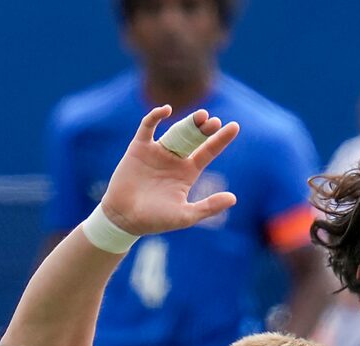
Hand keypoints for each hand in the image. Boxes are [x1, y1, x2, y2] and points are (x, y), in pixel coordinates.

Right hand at [100, 107, 239, 238]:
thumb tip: (234, 198)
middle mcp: (175, 159)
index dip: (221, 139)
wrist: (124, 218)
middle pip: (194, 138)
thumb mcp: (186, 216)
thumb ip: (209, 206)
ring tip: (202, 115)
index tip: (234, 126)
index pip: (208, 151)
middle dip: (204, 128)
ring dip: (188, 122)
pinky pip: (148, 126)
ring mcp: (157, 151)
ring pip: (176, 130)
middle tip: (213, 121)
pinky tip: (166, 110)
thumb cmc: (156, 221)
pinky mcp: (139, 147)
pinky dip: (156, 116)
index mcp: (188, 173)